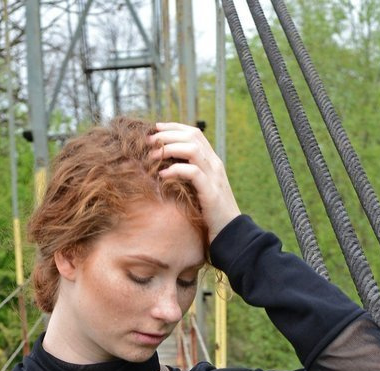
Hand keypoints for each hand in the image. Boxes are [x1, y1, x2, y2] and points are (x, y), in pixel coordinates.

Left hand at [147, 122, 239, 240]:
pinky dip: (176, 170)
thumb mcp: (199, 191)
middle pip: (192, 136)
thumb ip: (188, 177)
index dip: (174, 127)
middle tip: (148, 140)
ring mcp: (214, 177)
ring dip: (170, 148)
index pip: (195, 133)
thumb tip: (166, 169)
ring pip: (192, 149)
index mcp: (212, 162)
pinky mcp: (211, 192)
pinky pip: (192, 172)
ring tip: (152, 156)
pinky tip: (162, 175)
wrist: (231, 234)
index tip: (155, 129)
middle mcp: (214, 165)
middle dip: (168, 134)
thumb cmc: (211, 215)